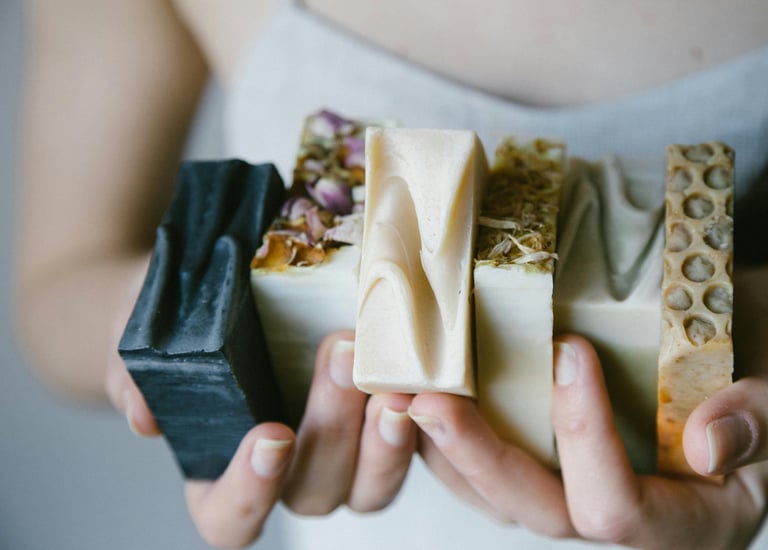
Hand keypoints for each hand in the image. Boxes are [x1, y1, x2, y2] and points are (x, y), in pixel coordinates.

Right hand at [108, 330, 417, 548]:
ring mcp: (338, 453)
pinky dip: (420, 418)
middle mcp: (285, 476)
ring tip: (394, 383)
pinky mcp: (377, 421)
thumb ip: (135, 375)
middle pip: (314, 492)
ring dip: (386, 440)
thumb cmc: (172, 321)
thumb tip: (145, 415)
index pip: (230, 517)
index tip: (272, 435)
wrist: (217, 282)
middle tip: (341, 360)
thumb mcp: (140, 335)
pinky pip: (407, 441)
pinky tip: (423, 376)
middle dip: (333, 431)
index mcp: (221, 474)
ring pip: (371, 483)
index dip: (251, 493)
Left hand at [409, 334, 767, 548]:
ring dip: (443, 448)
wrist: (733, 345)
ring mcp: (573, 487)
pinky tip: (417, 391)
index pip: (618, 508)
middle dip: (477, 456)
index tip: (571, 351)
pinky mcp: (543, 458)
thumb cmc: (756, 364)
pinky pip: (483, 465)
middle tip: (429, 401)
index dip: (588, 437)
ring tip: (402, 395)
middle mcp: (618, 513)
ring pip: (495, 493)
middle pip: (536, 509)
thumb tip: (708, 445)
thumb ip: (759, 419)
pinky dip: (446, 433)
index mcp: (684, 521)